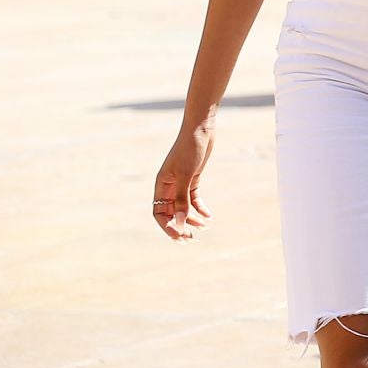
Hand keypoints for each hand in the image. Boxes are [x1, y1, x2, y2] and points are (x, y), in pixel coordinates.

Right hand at [152, 122, 215, 240]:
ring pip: (183, 207)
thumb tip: (179, 222)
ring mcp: (181, 183)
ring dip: (191, 218)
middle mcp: (169, 186)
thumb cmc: (190, 148)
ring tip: (204, 227)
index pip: (159, 213)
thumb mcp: (186, 175)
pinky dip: (200, 208)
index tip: (179, 236)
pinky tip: (208, 216)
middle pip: (171, 213)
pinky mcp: (193, 179)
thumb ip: (182, 199)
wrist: (201, 129)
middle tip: (192, 238)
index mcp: (161, 186)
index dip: (167, 226)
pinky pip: (193, 199)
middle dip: (180, 226)